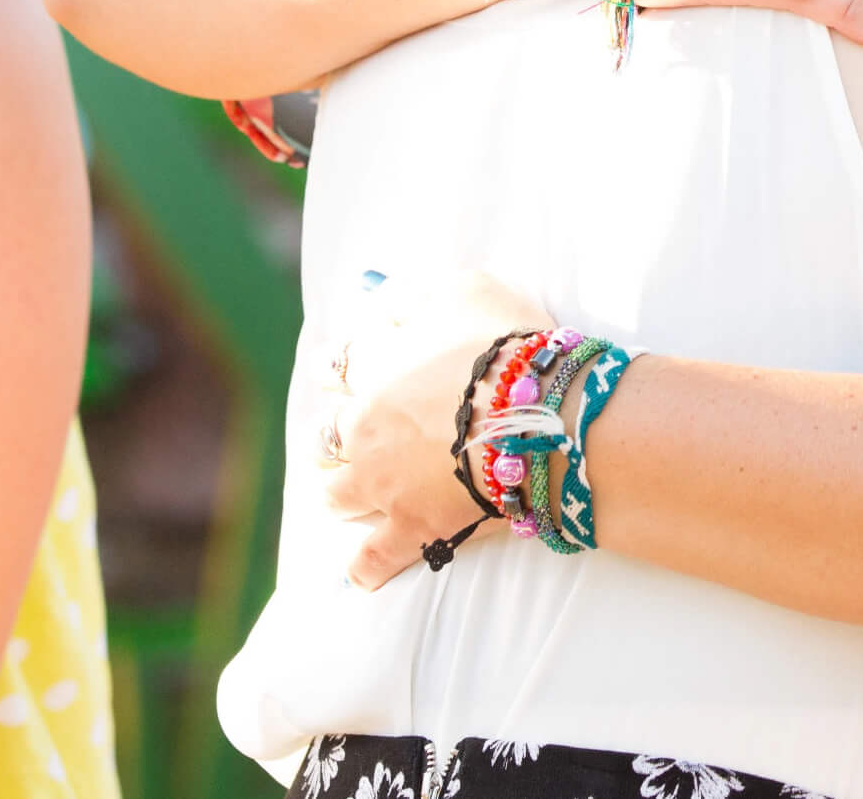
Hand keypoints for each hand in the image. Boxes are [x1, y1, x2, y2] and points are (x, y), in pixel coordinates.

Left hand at [322, 273, 544, 589]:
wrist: (536, 415)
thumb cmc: (507, 346)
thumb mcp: (464, 289)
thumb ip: (416, 295)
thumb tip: (381, 298)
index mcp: (375, 367)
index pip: (341, 364)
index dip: (345, 366)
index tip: (346, 370)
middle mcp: (365, 426)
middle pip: (327, 436)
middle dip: (334, 437)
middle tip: (353, 437)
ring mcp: (383, 483)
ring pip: (337, 495)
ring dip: (343, 491)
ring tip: (356, 493)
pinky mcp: (412, 528)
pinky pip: (376, 558)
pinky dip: (367, 566)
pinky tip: (362, 572)